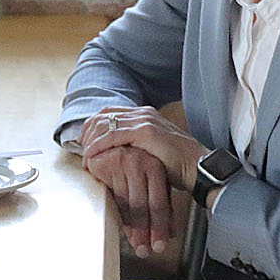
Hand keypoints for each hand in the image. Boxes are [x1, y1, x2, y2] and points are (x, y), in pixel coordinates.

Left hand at [80, 106, 206, 193]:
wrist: (198, 167)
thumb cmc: (177, 165)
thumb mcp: (152, 150)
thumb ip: (135, 145)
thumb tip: (116, 153)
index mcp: (145, 114)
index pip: (109, 112)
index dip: (92, 126)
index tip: (84, 143)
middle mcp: (143, 113)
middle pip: (102, 115)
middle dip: (87, 133)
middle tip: (81, 151)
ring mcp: (144, 120)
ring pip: (104, 125)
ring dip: (90, 142)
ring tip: (85, 158)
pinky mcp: (145, 132)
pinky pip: (112, 136)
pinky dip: (98, 147)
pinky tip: (92, 158)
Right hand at [83, 143, 177, 258]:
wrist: (108, 144)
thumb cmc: (131, 166)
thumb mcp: (150, 183)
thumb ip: (157, 202)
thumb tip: (171, 232)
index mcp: (156, 168)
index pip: (160, 201)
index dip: (161, 225)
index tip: (160, 244)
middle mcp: (143, 164)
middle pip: (145, 205)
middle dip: (146, 231)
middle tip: (146, 250)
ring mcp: (126, 162)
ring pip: (129, 203)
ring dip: (132, 228)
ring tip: (136, 246)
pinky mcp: (108, 163)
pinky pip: (113, 195)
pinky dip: (116, 213)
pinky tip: (120, 228)